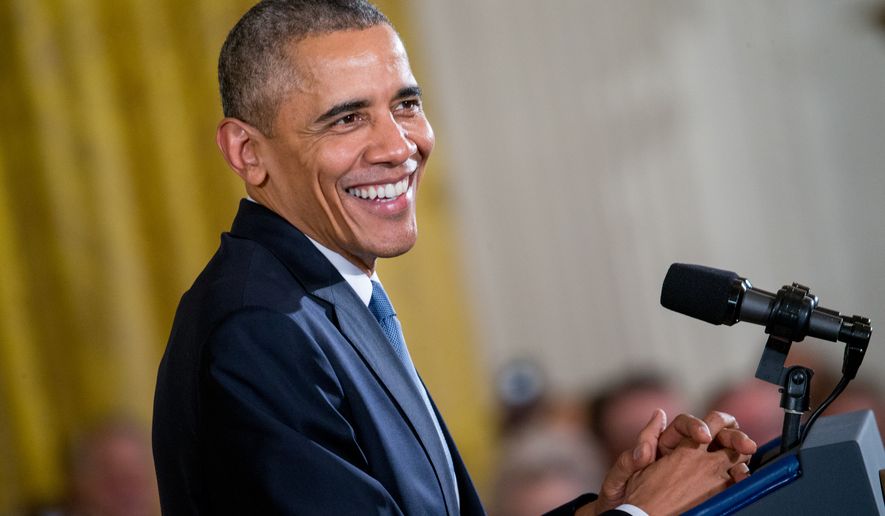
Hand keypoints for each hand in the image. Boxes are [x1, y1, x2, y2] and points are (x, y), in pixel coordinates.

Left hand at [591, 410, 756, 514]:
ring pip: (725, 451)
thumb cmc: (618, 499)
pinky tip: (743, 477)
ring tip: (748, 453)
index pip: (684, 425)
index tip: (703, 436)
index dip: (696, 425)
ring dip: (739, 449)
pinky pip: (727, 476)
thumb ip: (631, 455)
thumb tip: (651, 425)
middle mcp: (683, 452)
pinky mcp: (707, 489)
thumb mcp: (618, 477)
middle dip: (730, 433)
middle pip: (713, 432)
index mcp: (661, 444)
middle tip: (743, 443)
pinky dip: (739, 474)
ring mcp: (698, 470)